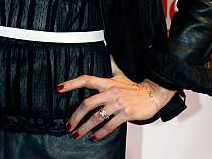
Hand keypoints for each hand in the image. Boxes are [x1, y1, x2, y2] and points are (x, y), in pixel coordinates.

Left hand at [56, 73, 176, 140]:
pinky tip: (94, 137)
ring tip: (77, 134)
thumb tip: (95, 74)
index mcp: (107, 82)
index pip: (85, 80)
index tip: (59, 88)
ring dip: (84, 128)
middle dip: (75, 116)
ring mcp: (118, 103)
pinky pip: (109, 126)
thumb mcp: (119, 77)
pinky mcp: (126, 114)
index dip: (71, 83)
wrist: (152, 93)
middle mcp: (110, 92)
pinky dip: (100, 133)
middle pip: (87, 104)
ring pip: (96, 118)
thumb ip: (106, 78)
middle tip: (68, 126)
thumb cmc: (134, 87)